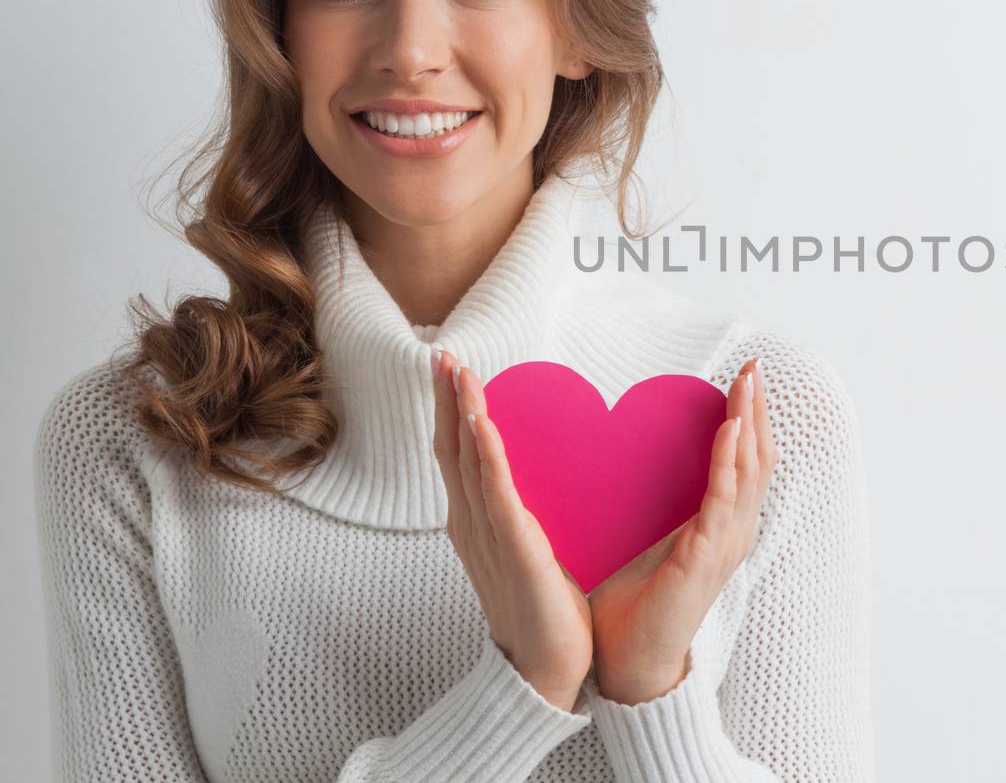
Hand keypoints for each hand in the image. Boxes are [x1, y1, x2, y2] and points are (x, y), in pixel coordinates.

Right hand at [431, 347, 593, 711]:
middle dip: (447, 400)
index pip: (458, 455)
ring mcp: (487, 535)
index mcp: (477, 522)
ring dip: (461, 412)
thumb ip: (522, 515)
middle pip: (452, 449)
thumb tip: (534, 482)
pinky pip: (496, 493)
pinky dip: (485, 455)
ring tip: (456, 371)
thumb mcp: (528, 550)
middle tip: (442, 355)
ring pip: (467, 462)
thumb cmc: (544, 612)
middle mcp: (472, 524)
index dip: (453, 410)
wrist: (544, 670)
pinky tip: (480, 423)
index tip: (451, 368)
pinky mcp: (512, 548)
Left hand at [586, 357, 775, 703]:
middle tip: (754, 366)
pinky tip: (729, 428)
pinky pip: (724, 498)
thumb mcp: (653, 538)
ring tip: (747, 383)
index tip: (744, 376)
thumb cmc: (637, 605)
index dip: (750, 417)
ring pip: (751, 470)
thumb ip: (660, 503)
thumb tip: (639, 461)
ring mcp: (726, 544)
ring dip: (750, 421)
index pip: (748, 460)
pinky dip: (729, 459)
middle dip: (758, 408)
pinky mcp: (706, 556)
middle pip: (760, 457)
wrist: (631, 663)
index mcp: (724, 526)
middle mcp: (735, 531)